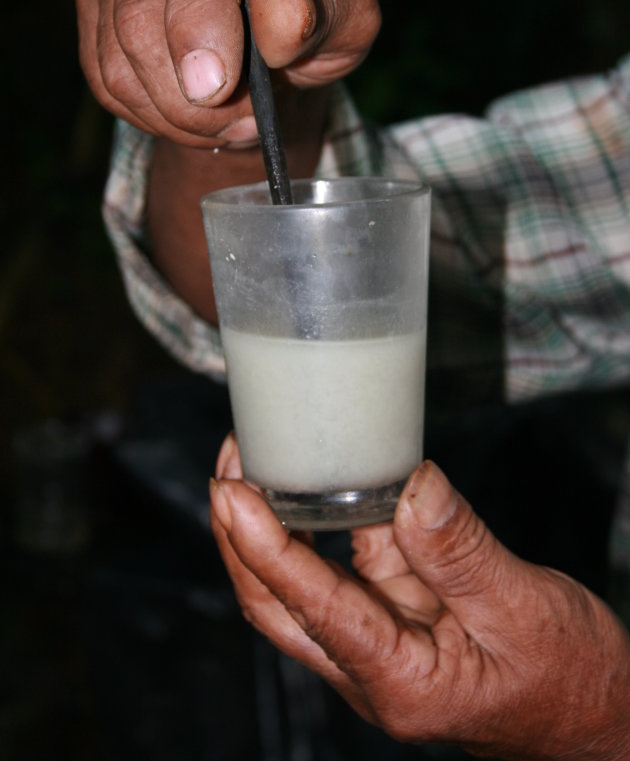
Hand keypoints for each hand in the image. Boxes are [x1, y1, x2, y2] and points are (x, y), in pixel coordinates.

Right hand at [76, 0, 379, 148]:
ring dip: (176, 116)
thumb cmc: (318, 5)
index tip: (216, 88)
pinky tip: (195, 121)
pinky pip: (105, 77)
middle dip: (194, 98)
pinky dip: (150, 117)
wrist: (278, 15)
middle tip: (247, 124)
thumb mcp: (348, 9)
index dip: (201, 20)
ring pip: (118, 57)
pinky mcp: (98, 1)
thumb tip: (278, 8)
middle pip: (143, 15)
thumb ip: (321, 8)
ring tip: (230, 126)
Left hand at [209, 434, 629, 760]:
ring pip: (301, 586)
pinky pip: (347, 567)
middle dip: (240, 538)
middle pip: (276, 607)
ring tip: (253, 462)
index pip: (313, 610)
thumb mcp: (523, 610)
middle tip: (227, 467)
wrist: (596, 715)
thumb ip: (462, 551)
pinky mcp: (395, 616)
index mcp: (398, 682)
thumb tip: (411, 483)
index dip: (266, 548)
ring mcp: (379, 642)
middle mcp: (371, 668)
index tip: (233, 494)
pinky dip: (324, 523)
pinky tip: (318, 481)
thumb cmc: (570, 679)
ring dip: (270, 527)